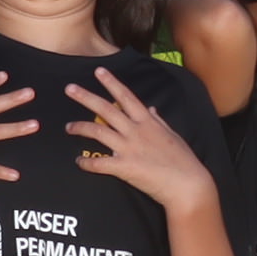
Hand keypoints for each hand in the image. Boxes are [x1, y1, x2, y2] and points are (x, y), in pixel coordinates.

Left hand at [67, 67, 213, 212]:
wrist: (188, 184)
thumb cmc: (183, 160)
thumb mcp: (172, 135)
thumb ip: (158, 121)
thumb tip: (150, 108)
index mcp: (147, 121)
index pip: (126, 97)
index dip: (111, 83)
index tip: (98, 71)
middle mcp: (136, 131)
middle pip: (106, 109)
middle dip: (86, 97)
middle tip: (69, 88)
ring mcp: (129, 148)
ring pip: (98, 132)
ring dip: (80, 128)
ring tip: (68, 127)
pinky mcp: (124, 167)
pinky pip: (99, 163)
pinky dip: (86, 162)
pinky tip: (78, 161)